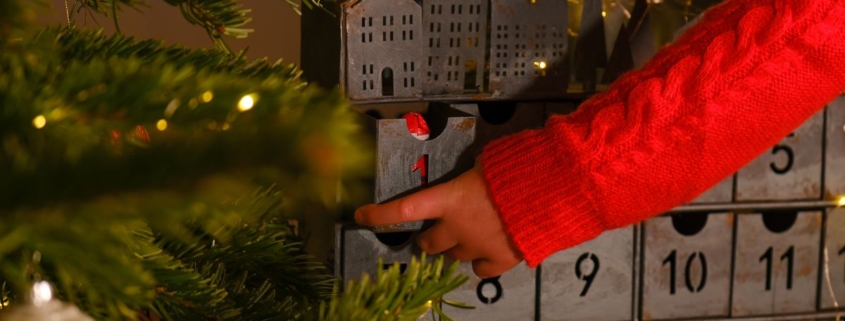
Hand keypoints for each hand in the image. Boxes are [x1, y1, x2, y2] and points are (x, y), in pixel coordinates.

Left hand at [354, 161, 523, 277]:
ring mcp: (478, 246)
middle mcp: (458, 226)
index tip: (360, 216)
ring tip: (470, 235)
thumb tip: (472, 177)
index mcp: (450, 198)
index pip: (403, 209)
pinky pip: (480, 270)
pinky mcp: (501, 259)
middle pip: (429, 243)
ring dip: (455, 247)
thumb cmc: (519, 167)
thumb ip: (472, 175)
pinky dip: (481, 263)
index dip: (379, 215)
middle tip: (436, 232)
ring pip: (453, 257)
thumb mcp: (487, 161)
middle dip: (429, 238)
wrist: (554, 190)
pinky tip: (488, 252)